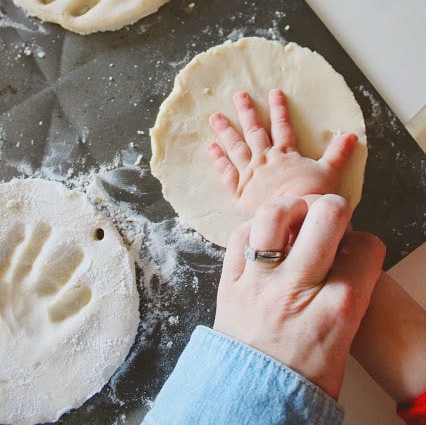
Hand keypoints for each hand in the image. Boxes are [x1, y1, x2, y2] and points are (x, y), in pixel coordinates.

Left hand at [208, 89, 357, 219]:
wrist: (295, 220)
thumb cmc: (314, 199)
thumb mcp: (330, 173)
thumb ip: (338, 153)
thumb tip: (351, 135)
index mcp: (286, 155)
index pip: (282, 127)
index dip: (279, 109)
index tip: (274, 92)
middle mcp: (265, 160)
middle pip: (254, 131)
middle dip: (246, 112)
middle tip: (238, 95)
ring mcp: (250, 174)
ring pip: (236, 147)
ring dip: (226, 131)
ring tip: (215, 117)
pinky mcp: (239, 191)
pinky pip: (226, 172)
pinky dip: (218, 159)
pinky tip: (211, 147)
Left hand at [214, 195, 384, 398]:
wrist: (250, 403)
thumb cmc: (301, 376)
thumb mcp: (342, 339)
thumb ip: (347, 292)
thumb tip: (346, 251)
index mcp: (334, 312)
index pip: (365, 249)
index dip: (367, 245)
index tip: (359, 251)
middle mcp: (295, 289)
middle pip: (325, 217)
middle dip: (335, 208)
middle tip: (331, 217)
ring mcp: (257, 282)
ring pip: (274, 215)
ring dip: (290, 207)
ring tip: (296, 215)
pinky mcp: (229, 282)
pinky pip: (239, 234)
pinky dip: (254, 227)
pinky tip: (265, 237)